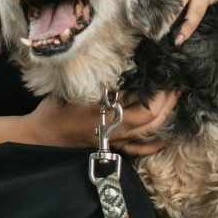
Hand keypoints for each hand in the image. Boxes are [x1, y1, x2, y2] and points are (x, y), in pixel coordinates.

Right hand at [22, 90, 180, 156]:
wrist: (42, 137)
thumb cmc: (56, 109)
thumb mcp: (75, 89)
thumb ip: (99, 81)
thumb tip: (124, 67)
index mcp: (108, 114)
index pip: (145, 107)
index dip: (160, 95)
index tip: (167, 78)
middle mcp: (116, 130)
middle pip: (153, 120)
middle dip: (169, 103)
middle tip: (176, 86)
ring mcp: (116, 142)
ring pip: (149, 135)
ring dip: (166, 119)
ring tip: (174, 102)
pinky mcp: (112, 147)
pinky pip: (139, 149)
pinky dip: (154, 144)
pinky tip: (165, 138)